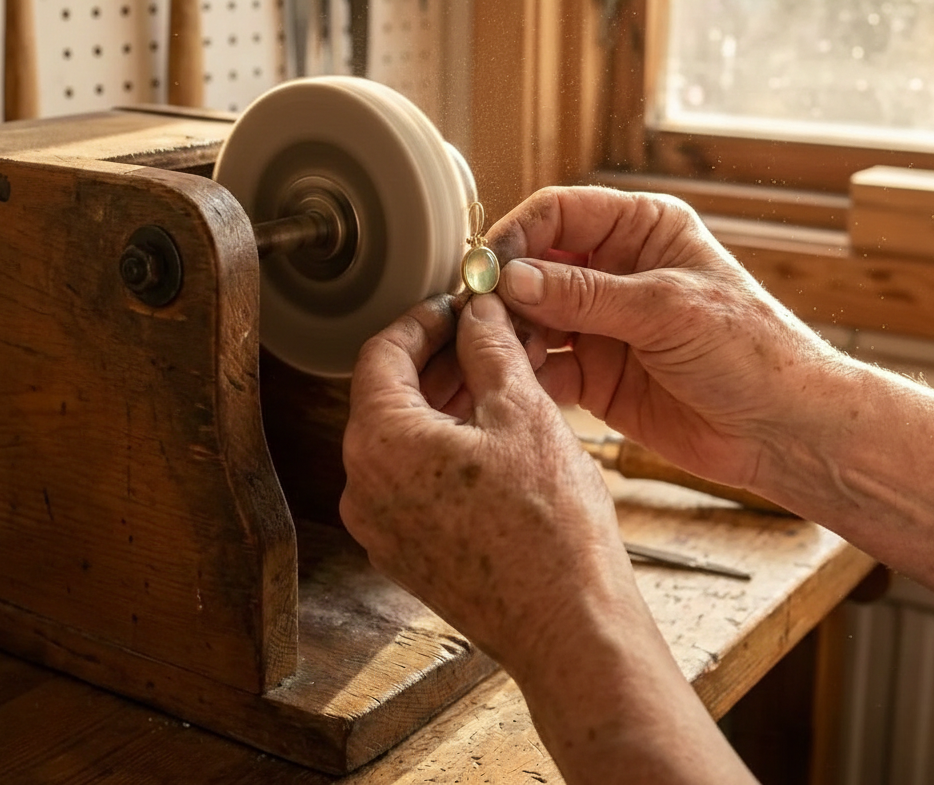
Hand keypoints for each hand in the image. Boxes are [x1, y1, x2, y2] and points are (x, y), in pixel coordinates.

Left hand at [340, 290, 633, 678]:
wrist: (570, 629)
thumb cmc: (550, 529)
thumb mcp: (523, 413)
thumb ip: (490, 349)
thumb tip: (478, 312)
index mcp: (380, 444)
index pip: (381, 354)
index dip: (421, 320)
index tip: (454, 305)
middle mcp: (364, 488)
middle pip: (388, 396)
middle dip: (437, 359)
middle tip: (482, 335)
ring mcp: (381, 526)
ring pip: (402, 438)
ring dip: (443, 401)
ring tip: (495, 378)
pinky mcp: (406, 552)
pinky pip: (412, 479)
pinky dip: (442, 445)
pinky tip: (489, 431)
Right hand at [489, 186, 839, 491]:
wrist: (784, 430)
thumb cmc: (751, 351)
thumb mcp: (667, 309)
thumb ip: (586, 294)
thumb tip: (512, 279)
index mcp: (640, 231)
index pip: (558, 213)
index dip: (517, 235)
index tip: (485, 268)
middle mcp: (614, 271)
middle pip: (534, 266)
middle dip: (504, 290)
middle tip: (477, 316)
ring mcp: (600, 324)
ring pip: (531, 318)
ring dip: (508, 334)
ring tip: (494, 353)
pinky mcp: (592, 374)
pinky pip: (542, 366)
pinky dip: (522, 373)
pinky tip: (512, 383)